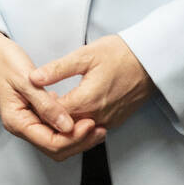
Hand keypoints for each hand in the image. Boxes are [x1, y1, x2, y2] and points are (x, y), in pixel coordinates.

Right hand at [0, 29, 104, 161]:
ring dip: (76, 137)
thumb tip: (67, 126)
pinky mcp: (34, 115)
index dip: (73, 138)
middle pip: (55, 148)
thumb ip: (47, 105)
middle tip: (99, 129)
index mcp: (17, 121)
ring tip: (96, 126)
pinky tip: (83, 118)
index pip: (49, 142)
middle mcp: (22, 126)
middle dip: (78, 142)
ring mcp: (28, 122)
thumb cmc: (5, 61)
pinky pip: (54, 129)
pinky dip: (70, 128)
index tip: (91, 123)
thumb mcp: (27, 80)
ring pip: (56, 142)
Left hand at [31, 34, 155, 131]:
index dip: (40, 110)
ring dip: (64, 122)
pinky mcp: (116, 120)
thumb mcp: (85, 55)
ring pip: (79, 131)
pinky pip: (92, 127)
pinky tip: (71, 108)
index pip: (54, 117)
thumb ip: (57, 70)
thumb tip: (33, 78)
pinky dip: (79, 122)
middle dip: (50, 119)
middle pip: (66, 128)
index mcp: (87, 101)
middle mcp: (98, 116)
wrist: (151, 60)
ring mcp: (109, 120)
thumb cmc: (120, 54)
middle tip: (39, 104)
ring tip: (53, 105)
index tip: (33, 99)